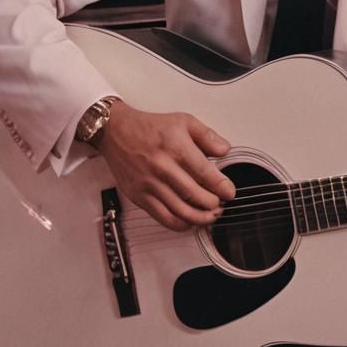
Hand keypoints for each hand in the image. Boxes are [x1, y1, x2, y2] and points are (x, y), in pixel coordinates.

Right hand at [95, 100, 235, 230]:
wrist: (116, 132)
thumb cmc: (151, 127)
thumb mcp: (184, 121)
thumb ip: (207, 136)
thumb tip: (224, 150)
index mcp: (176, 148)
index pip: (205, 174)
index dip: (221, 187)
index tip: (229, 192)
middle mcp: (163, 168)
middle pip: (195, 195)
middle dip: (213, 204)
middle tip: (221, 204)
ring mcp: (149, 185)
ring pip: (180, 211)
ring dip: (200, 218)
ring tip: (210, 215)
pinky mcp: (139, 197)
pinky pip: (163, 218)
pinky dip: (180, 224)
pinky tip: (190, 221)